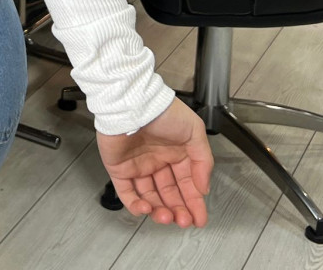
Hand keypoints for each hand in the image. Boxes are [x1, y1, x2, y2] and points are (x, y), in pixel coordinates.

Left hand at [96, 97, 212, 226]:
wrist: (132, 102)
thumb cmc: (162, 110)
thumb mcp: (194, 131)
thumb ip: (203, 160)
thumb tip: (203, 187)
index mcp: (175, 152)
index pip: (187, 184)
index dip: (194, 202)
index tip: (199, 218)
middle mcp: (157, 160)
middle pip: (169, 194)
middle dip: (178, 210)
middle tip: (184, 220)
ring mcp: (137, 165)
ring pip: (149, 197)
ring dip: (159, 211)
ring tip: (167, 217)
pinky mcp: (119, 168)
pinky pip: (126, 193)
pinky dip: (135, 205)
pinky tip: (146, 209)